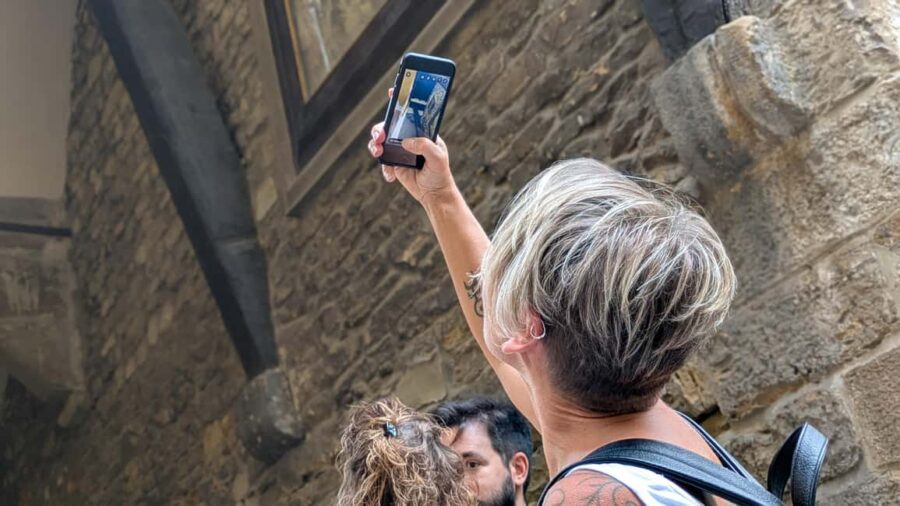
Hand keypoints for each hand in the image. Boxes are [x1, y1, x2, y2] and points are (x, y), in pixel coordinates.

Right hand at [368, 89, 456, 206]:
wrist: (434, 195)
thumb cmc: (440, 173)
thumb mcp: (437, 157)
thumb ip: (424, 146)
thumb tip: (405, 142)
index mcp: (420, 132)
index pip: (410, 113)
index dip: (400, 101)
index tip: (392, 92)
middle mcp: (408, 138)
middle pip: (388, 126)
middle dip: (379, 128)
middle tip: (379, 136)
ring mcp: (399, 150)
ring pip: (380, 142)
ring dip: (374, 145)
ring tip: (377, 152)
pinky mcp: (394, 164)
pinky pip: (382, 161)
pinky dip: (383, 168)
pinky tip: (391, 176)